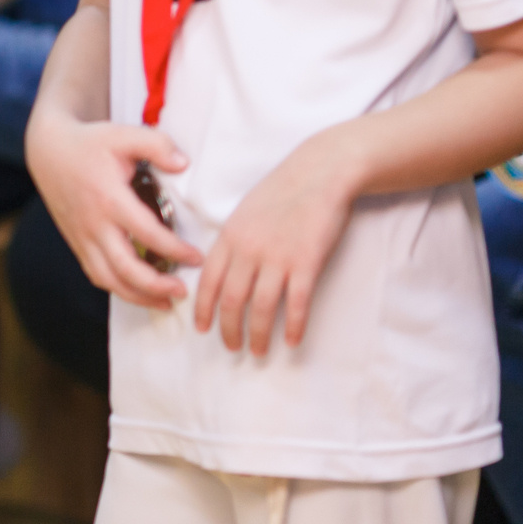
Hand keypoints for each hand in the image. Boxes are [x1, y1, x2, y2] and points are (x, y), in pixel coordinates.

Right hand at [25, 110, 199, 308]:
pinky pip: (96, 274)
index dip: (174, 250)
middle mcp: (94, 224)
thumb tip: (184, 164)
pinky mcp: (77, 243)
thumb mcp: (124, 134)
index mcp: (109, 198)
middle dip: (156, 286)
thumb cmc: (91, 143)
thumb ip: (157, 145)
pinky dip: (118, 288)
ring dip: (137, 296)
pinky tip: (138, 292)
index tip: (197, 257)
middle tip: (182, 291)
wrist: (48, 151)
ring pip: (108, 279)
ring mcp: (82, 237)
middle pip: (124, 268)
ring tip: (164, 301)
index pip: (147, 234)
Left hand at [193, 132, 359, 353]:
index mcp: (230, 236)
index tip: (203, 328)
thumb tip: (224, 269)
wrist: (320, 173)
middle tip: (231, 348)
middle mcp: (248, 249)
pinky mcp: (306, 262)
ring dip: (258, 334)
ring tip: (258, 350)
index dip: (203, 308)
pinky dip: (292, 326)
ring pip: (261, 307)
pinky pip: (296, 303)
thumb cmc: (282, 191)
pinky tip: (291, 340)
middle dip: (228, 329)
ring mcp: (277, 257)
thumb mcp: (245, 212)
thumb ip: (234, 241)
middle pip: (231, 300)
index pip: (209, 281)